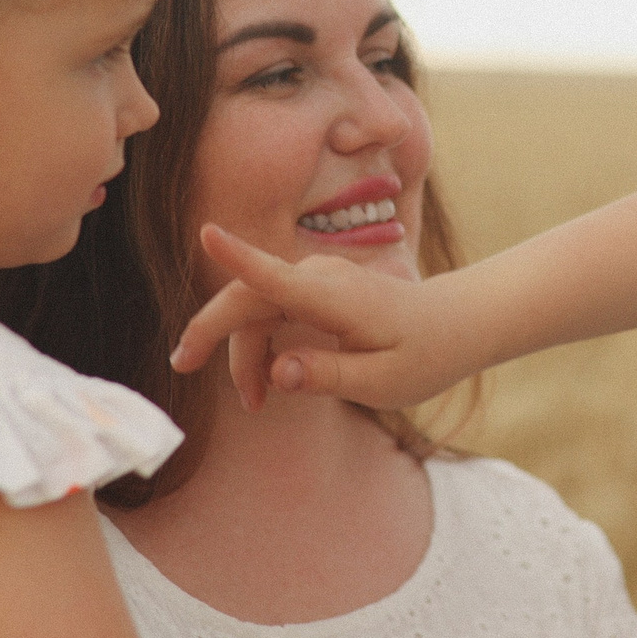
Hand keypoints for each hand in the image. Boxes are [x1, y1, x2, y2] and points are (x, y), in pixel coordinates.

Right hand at [170, 223, 460, 410]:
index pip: (277, 275)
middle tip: (181, 366)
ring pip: (255, 310)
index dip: (238, 257)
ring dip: (244, 354)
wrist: (455, 327)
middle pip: (247, 298)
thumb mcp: (383, 383)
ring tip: (254, 404)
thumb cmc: (424, 355)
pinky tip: (266, 381)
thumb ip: (329, 377)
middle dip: (211, 331)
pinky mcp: (315, 290)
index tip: (207, 233)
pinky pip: (271, 311)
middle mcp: (320, 279)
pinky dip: (261, 345)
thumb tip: (279, 374)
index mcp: (335, 297)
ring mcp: (316, 280)